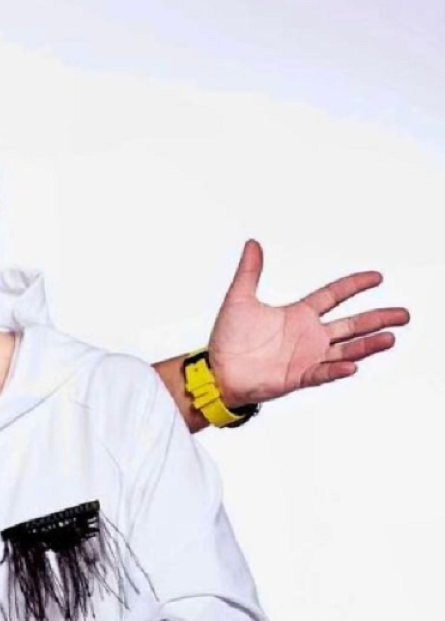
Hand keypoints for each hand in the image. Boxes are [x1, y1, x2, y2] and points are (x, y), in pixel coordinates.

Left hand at [209, 240, 408, 407]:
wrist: (216, 371)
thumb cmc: (228, 339)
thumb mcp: (239, 299)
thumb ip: (249, 272)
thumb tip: (252, 243)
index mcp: (298, 315)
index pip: (333, 295)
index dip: (354, 285)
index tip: (377, 277)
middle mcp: (308, 335)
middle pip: (352, 324)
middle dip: (378, 318)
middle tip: (403, 315)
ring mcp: (306, 357)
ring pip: (345, 349)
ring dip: (368, 345)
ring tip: (390, 337)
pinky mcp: (297, 377)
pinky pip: (321, 373)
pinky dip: (335, 370)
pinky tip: (351, 365)